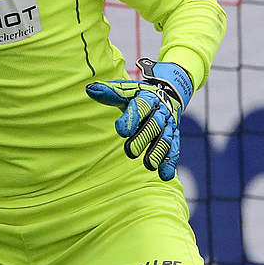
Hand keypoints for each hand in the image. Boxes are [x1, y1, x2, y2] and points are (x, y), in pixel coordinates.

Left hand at [85, 58, 193, 180]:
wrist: (166, 94)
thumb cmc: (138, 96)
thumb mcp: (125, 91)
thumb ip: (109, 93)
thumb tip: (89, 89)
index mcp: (148, 98)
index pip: (140, 107)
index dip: (131, 118)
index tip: (121, 130)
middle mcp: (160, 113)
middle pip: (153, 125)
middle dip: (143, 138)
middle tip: (131, 152)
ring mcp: (168, 126)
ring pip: (165, 139)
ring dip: (158, 152)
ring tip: (149, 165)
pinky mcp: (174, 138)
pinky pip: (174, 150)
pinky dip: (170, 162)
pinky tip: (165, 175)